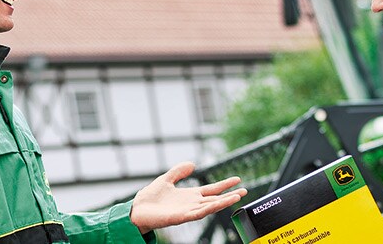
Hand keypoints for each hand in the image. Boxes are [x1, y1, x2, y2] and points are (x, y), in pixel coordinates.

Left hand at [130, 162, 247, 233]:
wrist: (137, 210)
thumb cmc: (149, 198)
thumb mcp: (166, 179)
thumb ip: (179, 171)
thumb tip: (192, 163)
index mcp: (189, 195)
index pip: (211, 190)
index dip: (224, 185)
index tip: (237, 179)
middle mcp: (191, 204)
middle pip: (215, 199)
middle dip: (230, 195)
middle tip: (245, 190)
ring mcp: (188, 211)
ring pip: (210, 206)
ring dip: (224, 202)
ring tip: (237, 197)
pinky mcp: (181, 217)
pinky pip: (199, 213)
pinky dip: (210, 208)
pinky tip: (218, 204)